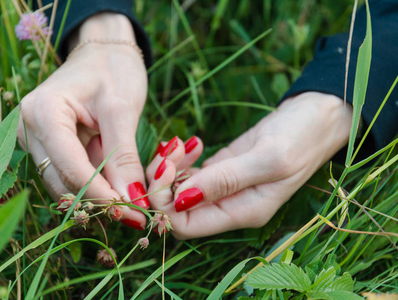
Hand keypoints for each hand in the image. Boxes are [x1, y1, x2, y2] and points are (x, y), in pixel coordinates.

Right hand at [18, 13, 147, 227]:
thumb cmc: (113, 68)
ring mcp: (36, 138)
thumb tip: (132, 199)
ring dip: (98, 195)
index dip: (101, 194)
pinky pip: (70, 173)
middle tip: (136, 213)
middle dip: (100, 199)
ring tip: (132, 201)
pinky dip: (95, 184)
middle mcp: (30, 128)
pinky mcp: (49, 145)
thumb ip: (123, 155)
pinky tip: (119, 187)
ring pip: (65, 183)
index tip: (132, 212)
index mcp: (43, 112)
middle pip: (63, 180)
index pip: (70, 167)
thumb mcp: (122, 109)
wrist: (104, 51)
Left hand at [146, 92, 352, 238]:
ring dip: (169, 168)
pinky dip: (180, 160)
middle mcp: (230, 206)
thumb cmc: (301, 137)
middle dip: (162, 183)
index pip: (186, 225)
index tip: (166, 168)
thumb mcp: (269, 158)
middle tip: (168, 151)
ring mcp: (224, 188)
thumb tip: (182, 199)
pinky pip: (189, 174)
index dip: (165, 203)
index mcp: (242, 213)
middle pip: (176, 210)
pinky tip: (189, 143)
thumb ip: (227, 180)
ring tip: (176, 143)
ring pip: (179, 191)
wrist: (316, 116)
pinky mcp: (222, 169)